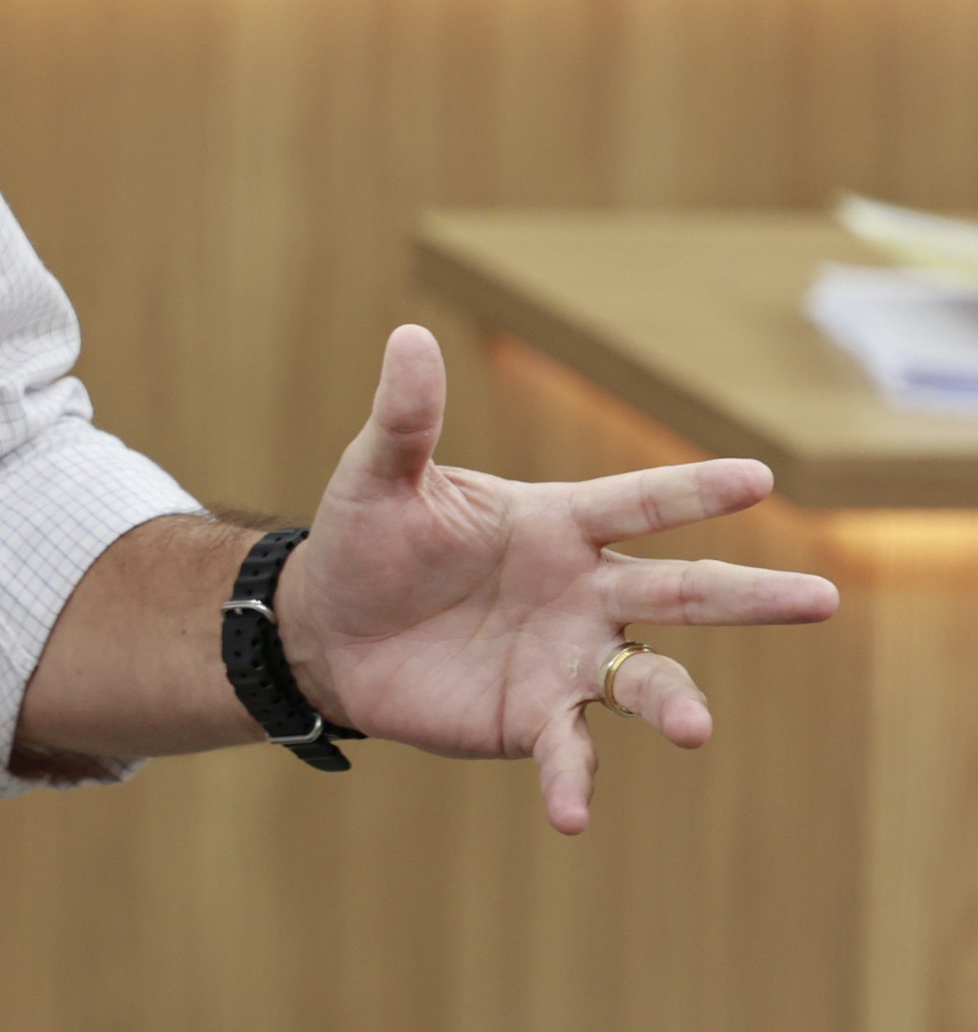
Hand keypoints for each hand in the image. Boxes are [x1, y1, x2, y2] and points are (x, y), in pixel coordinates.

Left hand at [276, 325, 840, 832]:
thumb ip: (405, 418)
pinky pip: (570, 752)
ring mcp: (569, 659)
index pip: (640, 501)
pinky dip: (574, 782)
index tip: (761, 478)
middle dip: (750, 595)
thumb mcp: (380, 476)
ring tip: (696, 729)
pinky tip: (573, 815)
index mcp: (559, 523)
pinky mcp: (535, 718)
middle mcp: (585, 592)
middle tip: (822, 599)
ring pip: (645, 680)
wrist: (329, 629)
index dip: (696, 490)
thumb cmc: (367, 541)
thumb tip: (408, 336)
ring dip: (674, 704)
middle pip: (682, 589)